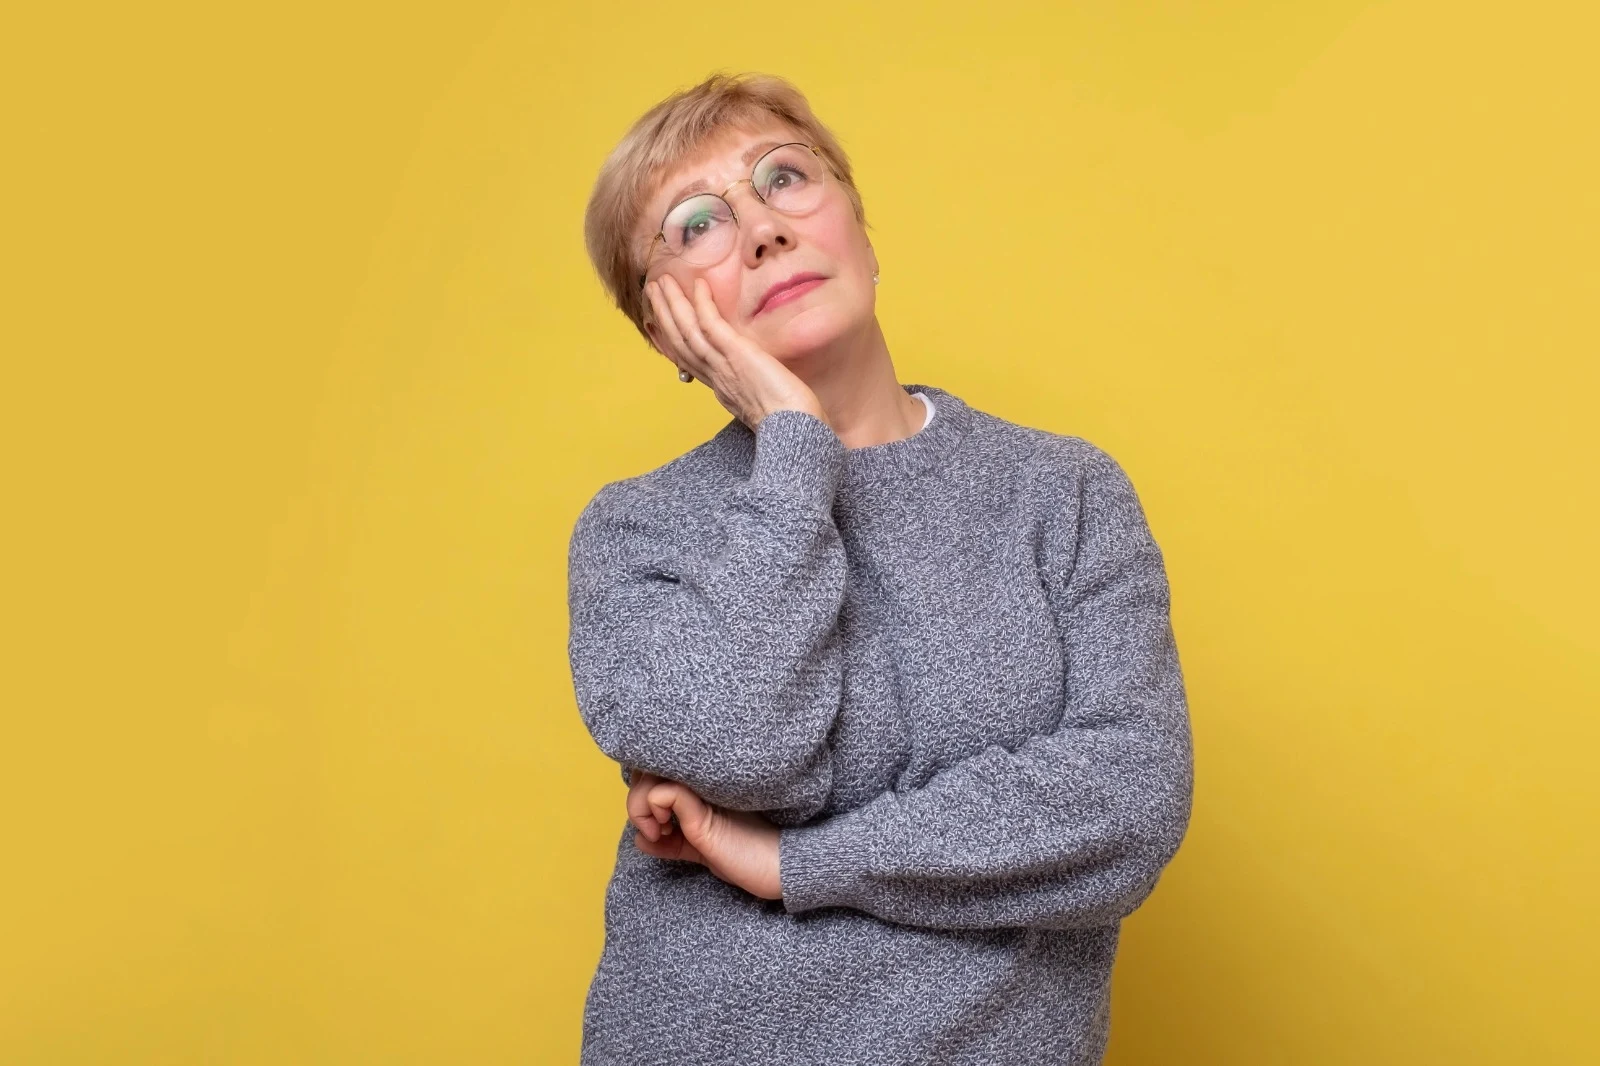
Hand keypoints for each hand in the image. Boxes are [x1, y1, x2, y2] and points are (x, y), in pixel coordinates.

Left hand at [625, 768, 782, 900]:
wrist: (782, 867)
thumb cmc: (749, 856)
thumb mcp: (703, 849)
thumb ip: (674, 842)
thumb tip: (640, 840)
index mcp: (702, 783)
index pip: (656, 765)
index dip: (643, 787)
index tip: (655, 822)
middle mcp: (701, 778)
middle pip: (647, 766)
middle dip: (637, 798)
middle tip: (655, 828)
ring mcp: (703, 791)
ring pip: (648, 777)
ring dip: (639, 808)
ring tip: (660, 831)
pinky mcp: (703, 810)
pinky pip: (663, 794)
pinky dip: (650, 812)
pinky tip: (665, 833)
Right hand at [644, 273, 829, 431]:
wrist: (794, 427)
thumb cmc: (788, 418)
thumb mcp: (761, 400)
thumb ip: (751, 385)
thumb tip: (755, 373)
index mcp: (719, 387)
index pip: (686, 359)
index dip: (670, 338)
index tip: (658, 320)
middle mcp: (714, 376)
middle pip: (679, 341)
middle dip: (663, 314)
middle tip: (653, 289)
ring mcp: (722, 364)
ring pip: (687, 330)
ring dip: (672, 304)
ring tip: (661, 281)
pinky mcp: (736, 354)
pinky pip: (711, 325)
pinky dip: (702, 304)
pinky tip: (699, 284)